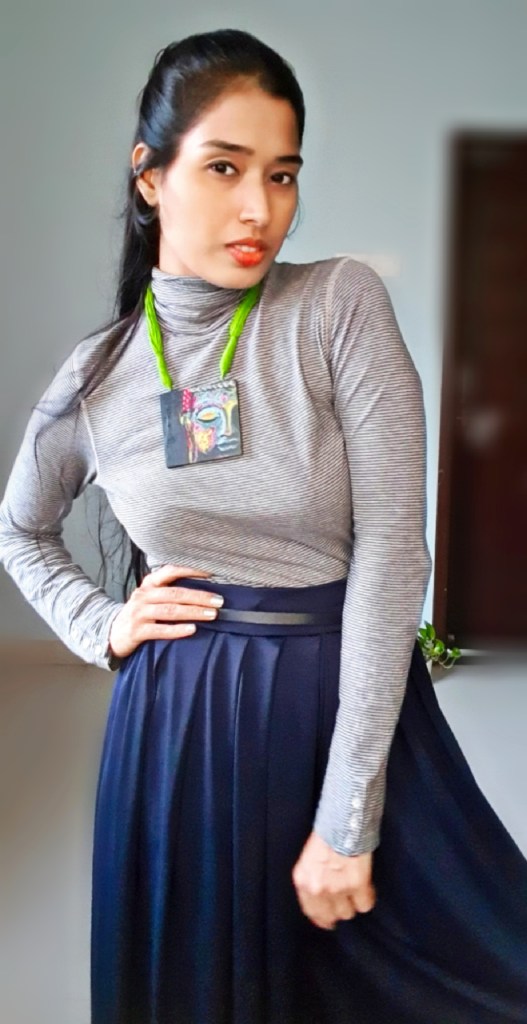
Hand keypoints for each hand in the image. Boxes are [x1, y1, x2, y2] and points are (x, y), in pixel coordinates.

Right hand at [108, 563, 223, 658]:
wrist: (112, 633)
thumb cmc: (139, 613)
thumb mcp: (150, 597)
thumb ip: (169, 590)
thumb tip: (203, 588)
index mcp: (149, 584)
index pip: (170, 571)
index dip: (190, 570)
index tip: (211, 574)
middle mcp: (143, 596)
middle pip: (175, 594)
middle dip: (199, 597)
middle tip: (219, 601)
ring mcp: (139, 613)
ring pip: (170, 611)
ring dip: (193, 612)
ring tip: (212, 614)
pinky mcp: (137, 631)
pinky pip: (160, 630)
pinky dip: (177, 630)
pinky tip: (192, 629)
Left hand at [292, 830, 375, 929]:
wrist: (343, 821)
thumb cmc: (327, 835)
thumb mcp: (309, 859)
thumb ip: (312, 880)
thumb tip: (322, 900)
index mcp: (303, 880)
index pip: (311, 911)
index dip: (321, 919)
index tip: (328, 922)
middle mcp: (318, 888)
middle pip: (332, 915)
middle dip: (338, 910)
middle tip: (345, 903)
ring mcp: (338, 888)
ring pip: (348, 912)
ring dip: (353, 904)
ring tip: (355, 891)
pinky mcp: (357, 884)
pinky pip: (365, 905)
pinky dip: (367, 898)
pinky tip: (366, 888)